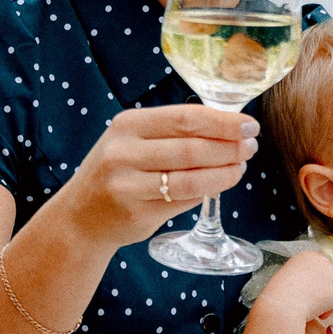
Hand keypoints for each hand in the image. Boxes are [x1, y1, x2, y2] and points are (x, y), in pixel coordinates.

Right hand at [55, 105, 260, 250]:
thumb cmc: (119, 171)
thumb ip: (173, 132)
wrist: (81, 215)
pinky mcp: (137, 214)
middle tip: (251, 147)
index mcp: (128, 125)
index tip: (250, 126)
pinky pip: (183, 202)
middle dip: (230, 148)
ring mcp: (128, 186)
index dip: (223, 122)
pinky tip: (219, 186)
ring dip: (224, 174)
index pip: (186, 118)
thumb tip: (231, 128)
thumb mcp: (134, 140)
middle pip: (192, 149)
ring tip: (240, 168)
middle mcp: (124, 153)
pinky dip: (207, 193)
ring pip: (191, 180)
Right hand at [259, 251, 332, 327]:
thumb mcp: (284, 281)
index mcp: (306, 257)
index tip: (308, 297)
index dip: (317, 285)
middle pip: (332, 277)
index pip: (320, 269)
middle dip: (325, 293)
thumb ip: (298, 280)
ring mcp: (332, 273)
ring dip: (332, 301)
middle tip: (312, 308)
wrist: (280, 307)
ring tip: (318, 314)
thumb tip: (305, 290)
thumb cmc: (277, 299)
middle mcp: (321, 260)